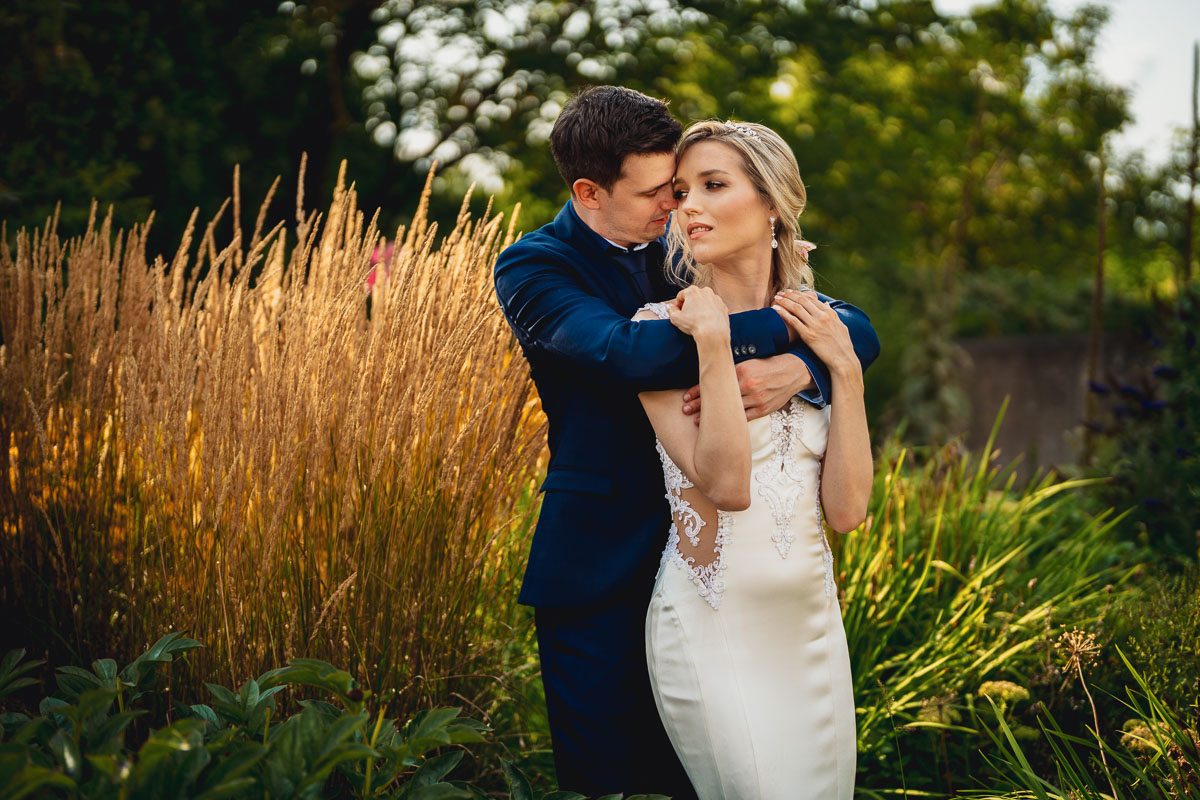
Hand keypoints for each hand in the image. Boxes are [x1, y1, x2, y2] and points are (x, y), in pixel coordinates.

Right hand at [666, 286, 729, 341]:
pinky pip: (714, 307)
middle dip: (690, 305)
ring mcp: (716, 298)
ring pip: (705, 301)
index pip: (681, 295)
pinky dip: (710, 312)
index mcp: (692, 291)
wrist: (713, 333)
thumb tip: (671, 307)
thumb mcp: (676, 318)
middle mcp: (705, 291)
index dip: (678, 305)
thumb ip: (671, 310)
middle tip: (688, 316)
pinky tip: (707, 321)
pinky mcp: (723, 306)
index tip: (679, 312)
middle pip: (694, 297)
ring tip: (698, 320)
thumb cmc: (695, 325)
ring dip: (701, 308)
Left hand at [681, 354, 813, 423]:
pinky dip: (729, 422)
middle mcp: (748, 385)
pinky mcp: (763, 410)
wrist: (793, 372)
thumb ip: (732, 369)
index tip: (686, 396)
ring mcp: (756, 399)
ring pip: (728, 410)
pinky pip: (743, 418)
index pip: (714, 381)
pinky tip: (718, 427)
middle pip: (719, 397)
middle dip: (699, 404)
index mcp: (742, 370)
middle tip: (684, 410)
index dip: (698, 390)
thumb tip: (711, 373)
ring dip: (711, 416)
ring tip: (696, 421)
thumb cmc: (768, 365)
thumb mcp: (749, 361)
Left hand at [772, 289, 858, 377]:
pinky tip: (776, 309)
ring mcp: (815, 325)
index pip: (811, 299)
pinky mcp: (808, 335)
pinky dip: (783, 313)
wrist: (843, 359)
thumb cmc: (842, 345)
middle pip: (802, 300)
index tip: (790, 292)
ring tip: (776, 298)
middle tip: (781, 292)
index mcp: (829, 313)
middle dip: (790, 295)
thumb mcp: (840, 325)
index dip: (799, 293)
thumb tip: (826, 304)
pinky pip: (793, 321)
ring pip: (796, 308)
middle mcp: (822, 317)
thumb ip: (832, 314)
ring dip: (785, 301)